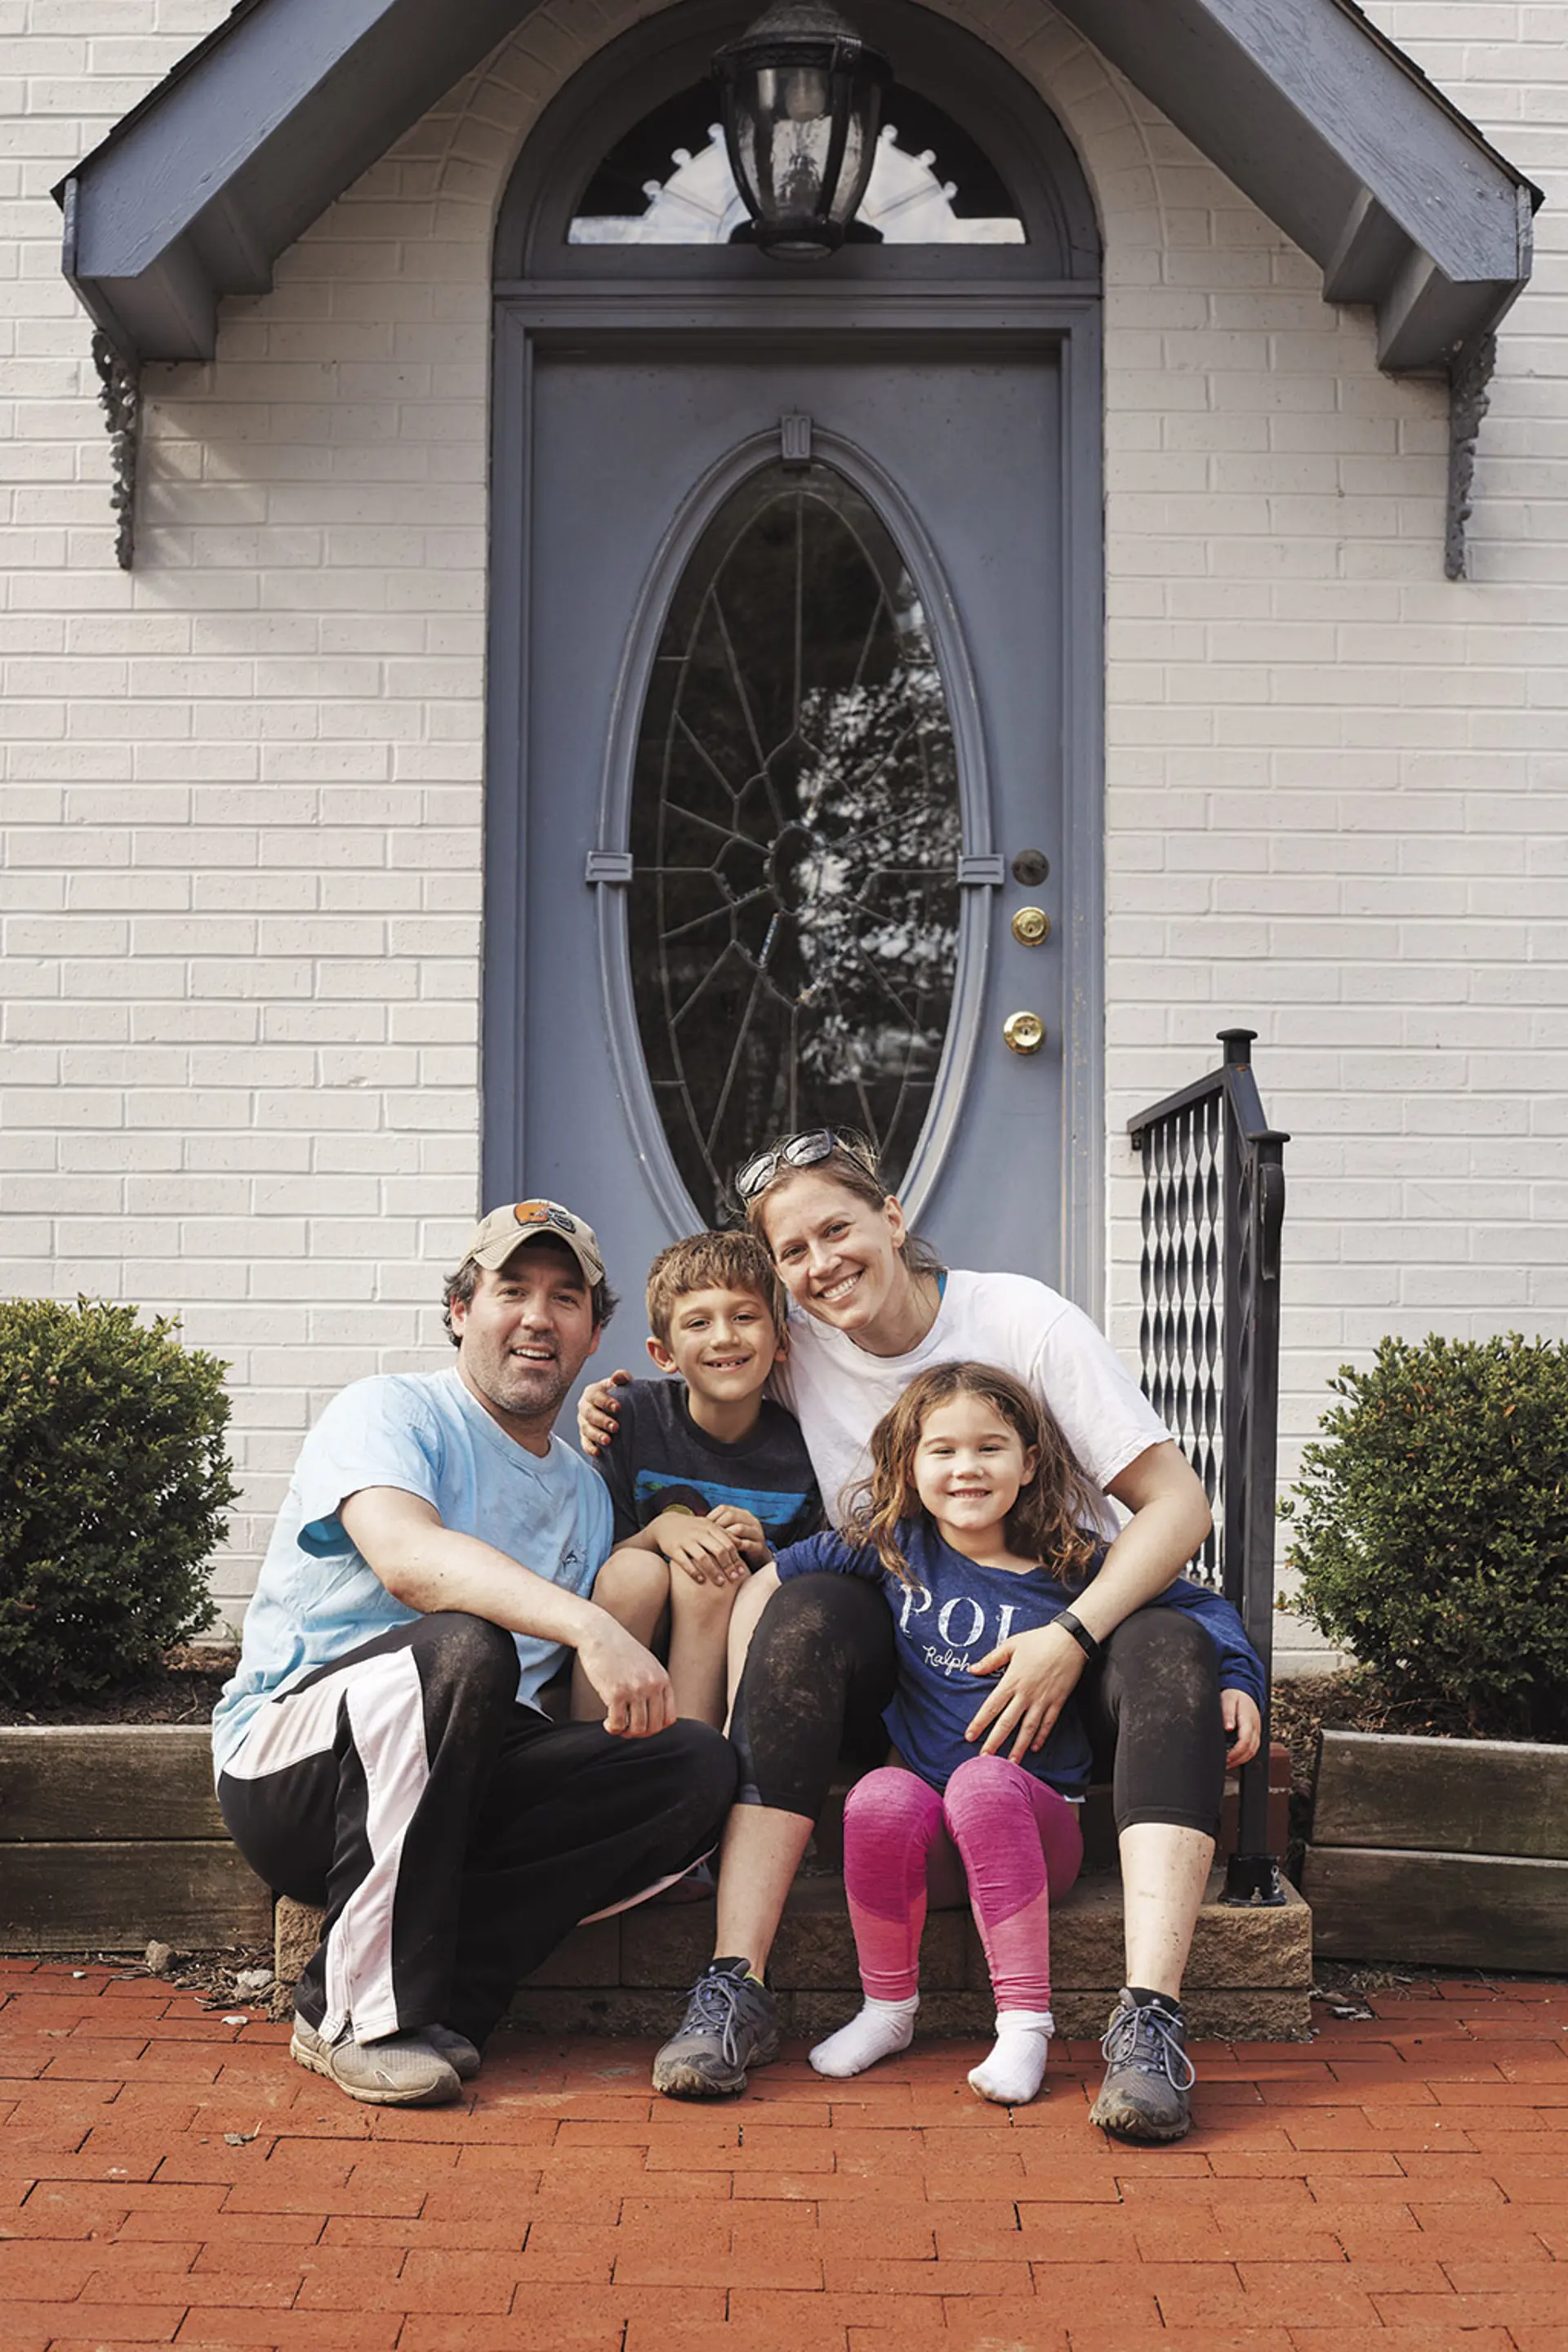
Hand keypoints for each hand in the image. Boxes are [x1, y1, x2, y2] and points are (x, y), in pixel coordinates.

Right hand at [575, 1614, 674, 1737]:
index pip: (669, 1718)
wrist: (599, 1633)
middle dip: (640, 1733)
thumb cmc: (620, 1650)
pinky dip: (613, 1729)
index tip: (642, 1726)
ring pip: (637, 1729)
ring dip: (626, 1733)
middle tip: (627, 1729)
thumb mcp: (647, 1664)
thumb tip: (653, 1714)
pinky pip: (618, 1724)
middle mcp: (652, 1685)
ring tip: (617, 1725)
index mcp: (662, 1679)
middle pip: (654, 1727)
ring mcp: (635, 1689)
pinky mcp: (616, 1692)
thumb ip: (654, 1685)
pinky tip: (607, 1723)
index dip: (655, 1728)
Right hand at [578, 1369, 631, 1456]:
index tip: (619, 1408)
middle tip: (616, 1427)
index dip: (606, 1402)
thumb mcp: (621, 1384)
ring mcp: (583, 1422)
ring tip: (608, 1441)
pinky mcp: (585, 1435)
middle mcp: (585, 1407)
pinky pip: (584, 1442)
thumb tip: (618, 1376)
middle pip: (590, 1414)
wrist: (615, 1409)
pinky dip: (589, 1448)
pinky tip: (598, 1452)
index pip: (596, 1396)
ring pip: (586, 1429)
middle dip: (602, 1421)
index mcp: (592, 1392)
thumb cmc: (619, 1394)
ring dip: (596, 1435)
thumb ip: (621, 1378)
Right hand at [654, 1511, 749, 1587]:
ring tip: (720, 1583)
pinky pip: (684, 1562)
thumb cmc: (693, 1528)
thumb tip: (742, 1544)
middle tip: (734, 1579)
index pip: (728, 1543)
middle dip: (728, 1566)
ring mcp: (685, 1540)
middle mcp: (699, 1532)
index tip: (741, 1572)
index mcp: (710, 1527)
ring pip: (703, 1558)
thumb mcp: (708, 1526)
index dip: (736, 1559)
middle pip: (718, 1550)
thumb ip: (724, 1534)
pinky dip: (694, 1572)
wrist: (666, 1524)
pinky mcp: (673, 1548)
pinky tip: (701, 1581)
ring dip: (713, 1572)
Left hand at [707, 1505, 767, 1563]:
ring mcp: (756, 1532)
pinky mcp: (759, 1546)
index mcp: (741, 1513)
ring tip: (715, 1545)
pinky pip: (747, 1544)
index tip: (701, 1529)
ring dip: (726, 1537)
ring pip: (739, 1528)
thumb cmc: (735, 1544)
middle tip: (707, 1538)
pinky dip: (735, 1548)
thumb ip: (716, 1527)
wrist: (754, 1560)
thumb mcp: (726, 1533)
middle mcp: (750, 1520)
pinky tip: (726, 1554)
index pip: (724, 1508)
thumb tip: (695, 1524)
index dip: (711, 1517)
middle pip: (731, 1515)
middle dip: (718, 1526)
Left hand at [964, 1621, 1087, 1762]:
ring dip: (1019, 1747)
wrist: (1070, 1641)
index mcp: (1012, 1681)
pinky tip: (1035, 1747)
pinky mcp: (1057, 1702)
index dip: (980, 1723)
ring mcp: (1043, 1700)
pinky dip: (1041, 1736)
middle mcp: (1026, 1694)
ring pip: (1028, 1729)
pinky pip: (1048, 1723)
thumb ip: (991, 1660)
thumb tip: (972, 1669)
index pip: (991, 1706)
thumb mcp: (1011, 1645)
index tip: (969, 1736)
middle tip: (985, 1759)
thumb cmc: (1039, 1641)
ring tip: (1011, 1763)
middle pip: (1007, 1723)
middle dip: (994, 1742)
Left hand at [1222, 1687, 1261, 1766]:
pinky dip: (1246, 1756)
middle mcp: (1255, 1727)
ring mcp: (1257, 1731)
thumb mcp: (1228, 1700)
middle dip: (1238, 1760)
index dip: (1236, 1753)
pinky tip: (1236, 1758)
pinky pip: (1253, 1748)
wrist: (1245, 1690)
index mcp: (1248, 1720)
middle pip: (1251, 1749)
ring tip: (1229, 1764)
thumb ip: (1227, 1713)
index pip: (1245, 1741)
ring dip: (1242, 1760)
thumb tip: (1228, 1728)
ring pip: (1254, 1751)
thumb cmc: (1234, 1695)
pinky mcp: (1255, 1733)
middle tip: (1225, 1764)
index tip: (1226, 1758)